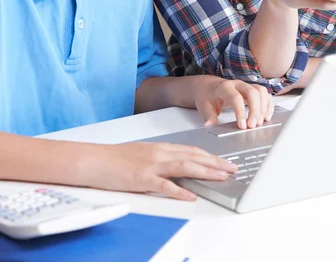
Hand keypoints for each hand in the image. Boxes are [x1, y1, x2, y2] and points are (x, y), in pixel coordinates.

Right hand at [82, 141, 236, 200]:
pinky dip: (179, 190)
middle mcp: (160, 153)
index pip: (192, 150)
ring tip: (221, 177)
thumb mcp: (144, 153)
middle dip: (216, 163)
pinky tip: (191, 195)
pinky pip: (164, 185)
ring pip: (185, 166)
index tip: (224, 161)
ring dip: (206, 171)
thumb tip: (178, 165)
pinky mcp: (142, 178)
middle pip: (193, 156)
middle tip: (232, 168)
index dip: (211, 156)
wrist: (95, 159)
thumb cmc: (116, 158)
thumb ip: (161, 158)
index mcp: (161, 148)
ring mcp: (152, 165)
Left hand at [193, 76, 273, 129]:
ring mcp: (246, 85)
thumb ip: (208, 116)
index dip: (240, 112)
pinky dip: (268, 105)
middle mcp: (237, 84)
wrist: (208, 86)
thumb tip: (209, 126)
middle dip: (255, 110)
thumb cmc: (206, 96)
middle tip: (253, 126)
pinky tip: (266, 117)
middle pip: (252, 92)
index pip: (236, 97)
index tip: (242, 126)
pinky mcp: (252, 90)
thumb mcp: (203, 106)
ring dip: (263, 107)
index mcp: (224, 87)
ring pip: (261, 91)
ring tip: (260, 123)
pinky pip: (265, 94)